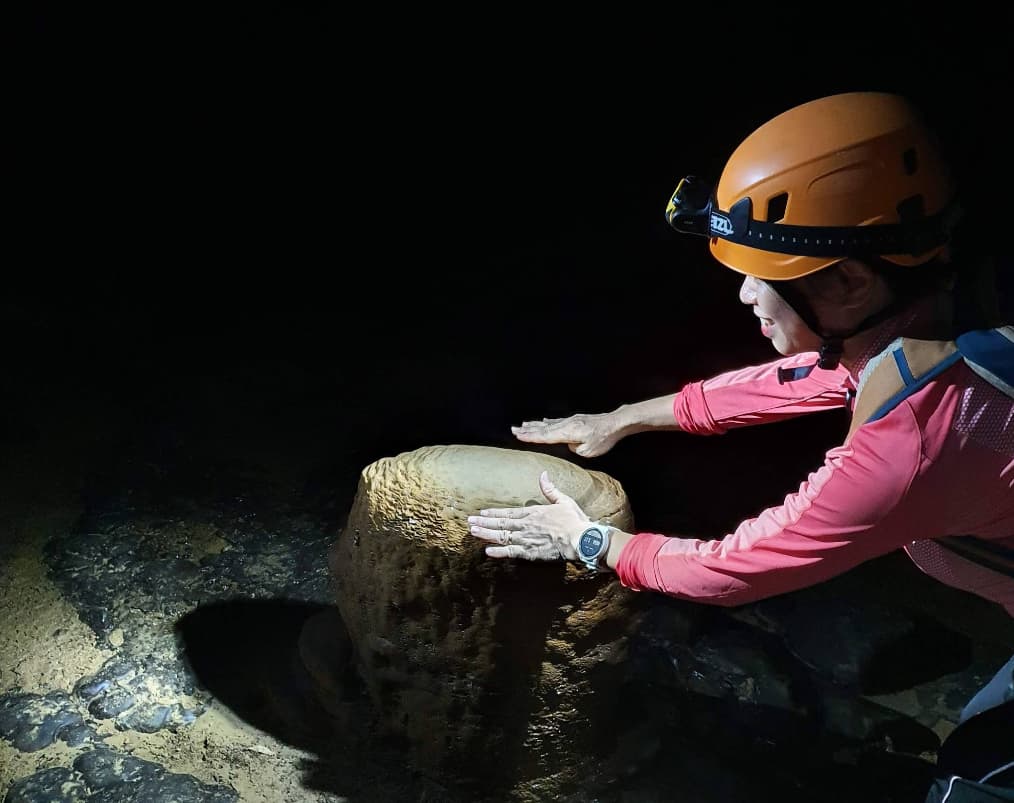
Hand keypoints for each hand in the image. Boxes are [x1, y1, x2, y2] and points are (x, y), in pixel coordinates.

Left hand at [468, 471, 589, 560]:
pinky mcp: (530, 553)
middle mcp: (525, 525)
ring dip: (486, 534)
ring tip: (473, 532)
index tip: (482, 512)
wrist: (580, 539)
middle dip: (484, 522)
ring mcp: (526, 539)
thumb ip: (550, 489)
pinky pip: (511, 552)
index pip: (508, 512)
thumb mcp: (563, 501)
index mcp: (533, 513)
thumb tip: (543, 474)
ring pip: (501, 536)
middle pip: (500, 523)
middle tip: (469, 522)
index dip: (494, 512)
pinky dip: (498, 552)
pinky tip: (487, 552)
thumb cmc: (574, 521)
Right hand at [511, 411, 622, 456]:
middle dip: (527, 429)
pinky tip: (543, 421)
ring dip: (534, 425)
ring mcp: (570, 420)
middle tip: (513, 429)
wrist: (614, 423)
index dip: (531, 436)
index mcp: (567, 432)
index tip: (518, 435)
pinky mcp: (574, 420)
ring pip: (548, 423)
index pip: (545, 436)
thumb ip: (575, 449)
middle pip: (543, 428)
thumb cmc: (603, 438)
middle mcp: (566, 424)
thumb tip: (570, 445)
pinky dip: (546, 422)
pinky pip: (556, 421)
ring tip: (523, 424)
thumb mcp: (588, 450)